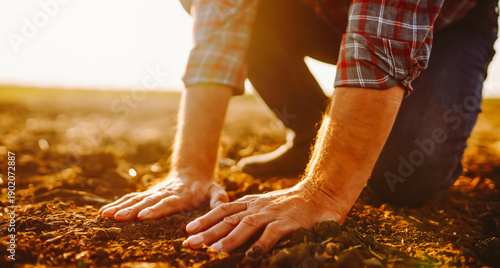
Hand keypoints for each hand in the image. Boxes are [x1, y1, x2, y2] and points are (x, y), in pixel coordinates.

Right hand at [98, 174, 228, 220]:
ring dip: (120, 207)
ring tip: (105, 215)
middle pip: (147, 202)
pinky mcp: (147, 194)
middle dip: (132, 210)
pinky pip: (131, 199)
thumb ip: (219, 199)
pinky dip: (117, 204)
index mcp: (181, 195)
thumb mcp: (217, 191)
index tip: (143, 216)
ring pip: (135, 199)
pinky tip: (104, 212)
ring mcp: (154, 193)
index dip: (156, 209)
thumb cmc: (206, 187)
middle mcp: (164, 193)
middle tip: (119, 217)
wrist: (193, 172)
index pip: (167, 203)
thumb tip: (221, 206)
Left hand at [183, 180, 342, 252]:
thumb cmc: (292, 204)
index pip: (223, 209)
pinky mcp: (288, 222)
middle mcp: (258, 207)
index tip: (189, 230)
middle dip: (208, 232)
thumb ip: (251, 215)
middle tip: (190, 244)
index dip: (205, 219)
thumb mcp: (267, 206)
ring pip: (246, 224)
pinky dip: (261, 244)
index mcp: (251, 202)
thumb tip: (230, 233)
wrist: (321, 193)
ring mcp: (272, 213)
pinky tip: (252, 256)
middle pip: (228, 218)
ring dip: (230, 238)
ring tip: (215, 250)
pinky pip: (272, 233)